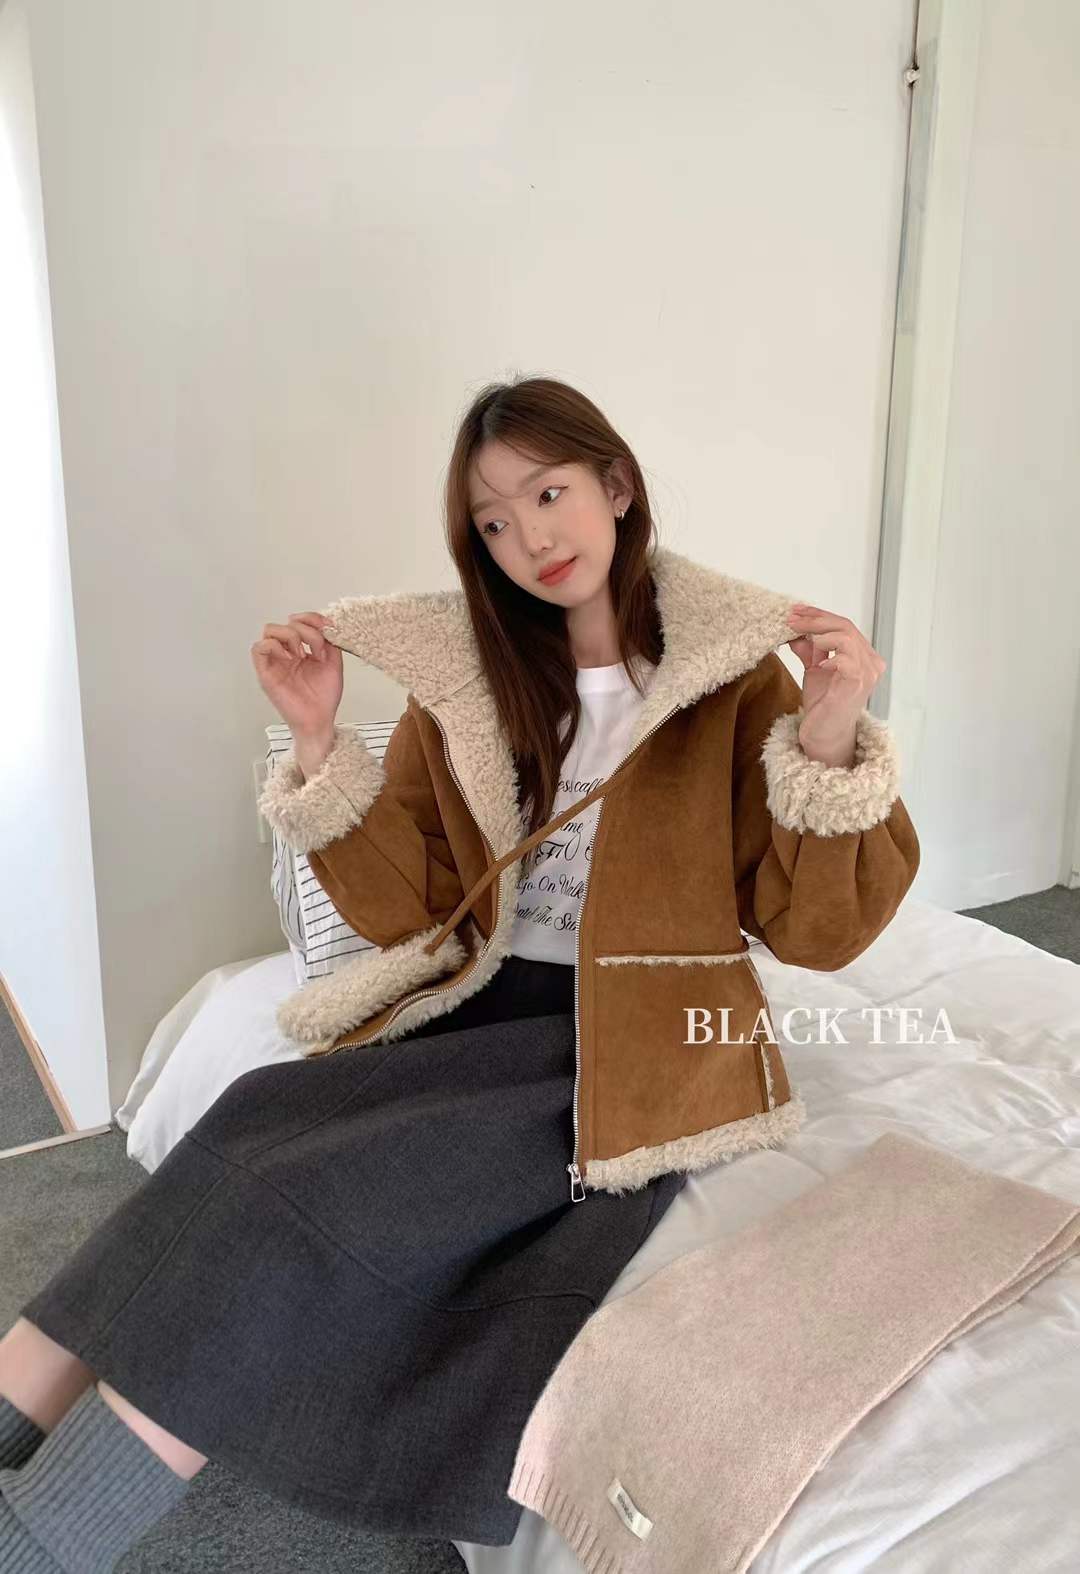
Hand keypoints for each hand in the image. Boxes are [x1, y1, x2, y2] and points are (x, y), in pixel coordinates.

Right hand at [250, 611, 342, 741]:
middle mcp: (286, 653)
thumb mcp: (334, 663)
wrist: (319, 720)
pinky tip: (290, 659)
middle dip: (306, 630)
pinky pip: (258, 648)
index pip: (299, 621)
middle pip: (285, 623)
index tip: (327, 626)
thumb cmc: (324, 698)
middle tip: (317, 650)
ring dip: (290, 636)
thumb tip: (326, 624)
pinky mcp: (266, 673)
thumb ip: (330, 642)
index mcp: (301, 649)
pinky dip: (274, 647)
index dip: (312, 618)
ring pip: (270, 630)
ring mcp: (275, 662)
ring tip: (303, 655)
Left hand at [785, 604, 886, 766]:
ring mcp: (868, 673)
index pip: (843, 625)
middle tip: (791, 619)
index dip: (819, 615)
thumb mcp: (814, 670)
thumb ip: (810, 650)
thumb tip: (795, 630)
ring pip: (846, 636)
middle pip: (845, 626)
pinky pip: (845, 658)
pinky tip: (816, 663)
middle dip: (814, 619)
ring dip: (818, 632)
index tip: (796, 612)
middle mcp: (871, 662)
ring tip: (799, 635)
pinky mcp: (858, 684)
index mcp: (863, 656)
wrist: (824, 734)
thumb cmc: (823, 704)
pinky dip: (828, 655)